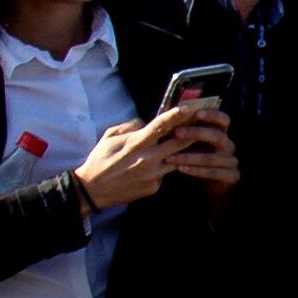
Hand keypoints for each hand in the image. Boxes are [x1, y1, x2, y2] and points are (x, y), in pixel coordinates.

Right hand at [72, 99, 234, 206]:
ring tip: (193, 140)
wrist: (93, 190)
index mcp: (135, 144)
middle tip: (204, 123)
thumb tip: (146, 123)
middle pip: (178, 143)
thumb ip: (130, 126)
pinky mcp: (154, 187)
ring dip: (184, 150)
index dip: (175, 116)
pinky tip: (162, 164)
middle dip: (193, 132)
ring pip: (177, 159)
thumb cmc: (100, 159)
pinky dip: (165, 166)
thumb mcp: (109, 137)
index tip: (189, 108)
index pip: (159, 127)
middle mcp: (147, 160)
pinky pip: (165, 173)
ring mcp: (153, 175)